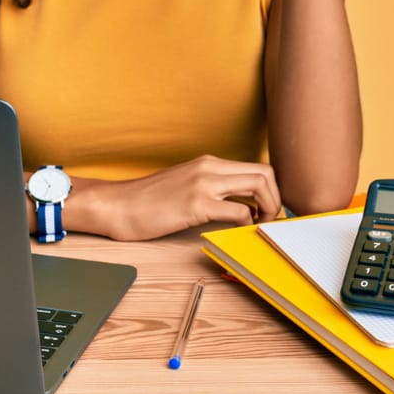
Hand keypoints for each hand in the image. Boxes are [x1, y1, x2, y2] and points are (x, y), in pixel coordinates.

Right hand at [68, 155, 281, 241]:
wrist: (117, 205)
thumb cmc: (147, 201)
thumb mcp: (184, 185)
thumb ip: (210, 188)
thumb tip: (238, 205)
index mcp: (208, 162)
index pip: (256, 167)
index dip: (271, 190)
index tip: (268, 210)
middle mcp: (210, 167)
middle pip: (265, 173)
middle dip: (275, 199)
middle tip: (268, 220)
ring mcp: (203, 184)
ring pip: (259, 185)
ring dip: (268, 209)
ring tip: (258, 226)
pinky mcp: (196, 204)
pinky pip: (238, 210)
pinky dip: (247, 222)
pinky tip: (238, 231)